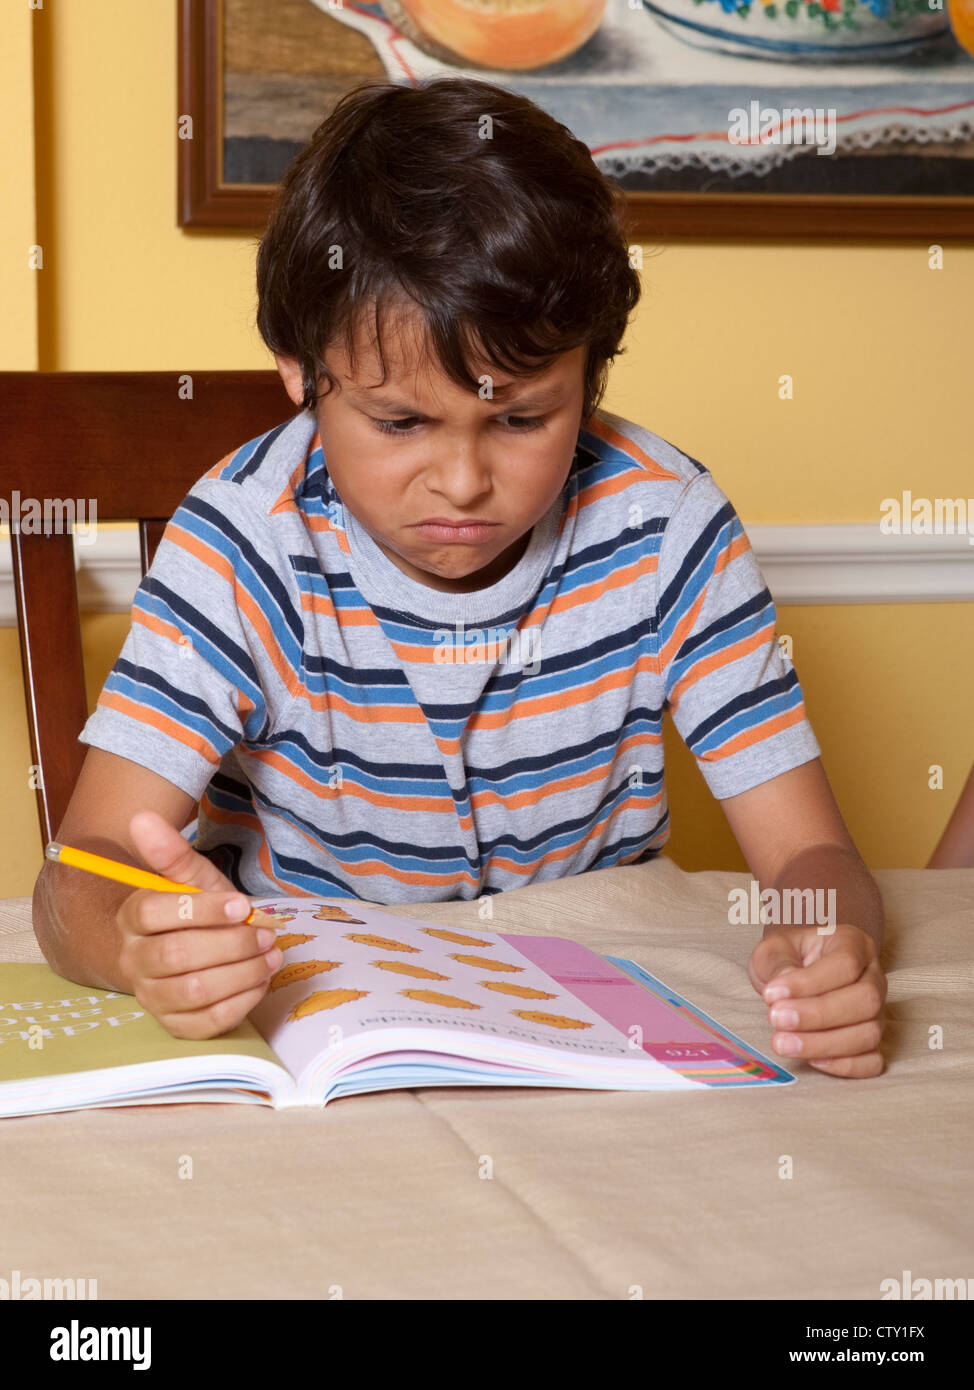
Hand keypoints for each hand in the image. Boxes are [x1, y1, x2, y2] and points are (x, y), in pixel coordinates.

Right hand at [116, 810, 280, 1039]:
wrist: (193, 952)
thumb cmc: (196, 912)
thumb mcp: (191, 878)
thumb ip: (171, 852)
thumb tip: (142, 815)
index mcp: (133, 918)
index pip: (154, 912)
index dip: (203, 909)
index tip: (242, 905)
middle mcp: (134, 961)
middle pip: (177, 955)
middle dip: (232, 943)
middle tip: (266, 934)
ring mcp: (152, 997)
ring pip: (195, 990)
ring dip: (243, 972)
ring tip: (271, 954)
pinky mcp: (175, 1026)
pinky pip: (208, 1022)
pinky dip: (243, 1000)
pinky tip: (260, 980)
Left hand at [747, 923, 886, 1077]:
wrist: (793, 972)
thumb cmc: (787, 958)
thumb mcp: (774, 950)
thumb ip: (778, 964)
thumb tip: (784, 991)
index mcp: (853, 944)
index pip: (845, 964)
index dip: (809, 983)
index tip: (772, 994)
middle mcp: (873, 977)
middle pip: (865, 1000)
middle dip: (818, 1015)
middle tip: (776, 1019)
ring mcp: (877, 1012)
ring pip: (869, 1033)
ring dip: (824, 1044)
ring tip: (783, 1043)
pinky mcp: (871, 1041)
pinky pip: (872, 1061)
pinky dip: (845, 1065)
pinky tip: (813, 1060)